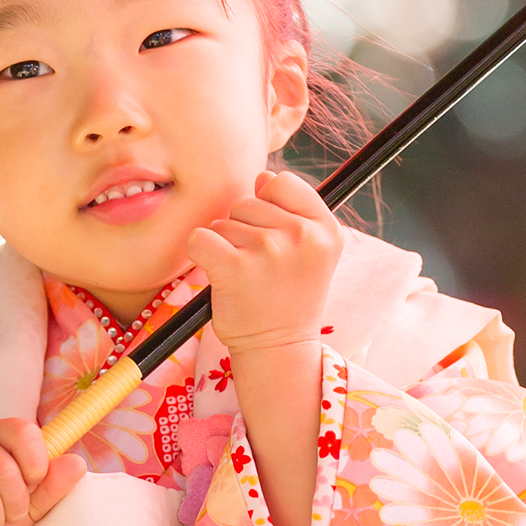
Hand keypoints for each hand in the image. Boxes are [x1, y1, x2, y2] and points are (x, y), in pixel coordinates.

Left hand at [188, 169, 341, 355]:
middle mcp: (302, 235)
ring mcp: (269, 249)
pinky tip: (219, 274)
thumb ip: (293, 211)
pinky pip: (200, 238)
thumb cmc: (289, 298)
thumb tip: (263, 176)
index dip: (268, 204)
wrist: (278, 348)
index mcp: (325, 228)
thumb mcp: (311, 252)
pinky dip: (200, 254)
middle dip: (244, 229)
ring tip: (246, 277)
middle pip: (248, 202)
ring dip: (225, 246)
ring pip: (224, 222)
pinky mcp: (235, 267)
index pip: (282, 182)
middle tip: (259, 267)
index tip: (273, 235)